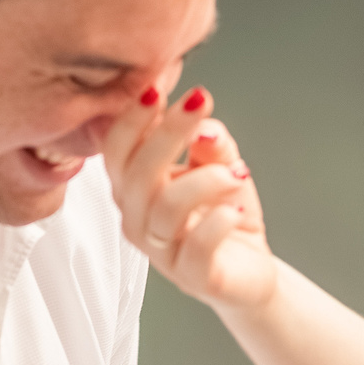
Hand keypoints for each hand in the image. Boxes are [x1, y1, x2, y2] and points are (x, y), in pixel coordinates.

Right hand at [103, 84, 279, 309]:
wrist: (248, 271)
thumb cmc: (222, 214)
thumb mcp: (219, 165)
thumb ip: (210, 143)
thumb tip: (203, 126)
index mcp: (133, 189)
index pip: (115, 151)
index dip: (131, 119)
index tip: (159, 87)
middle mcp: (138, 220)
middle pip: (136, 174)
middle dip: (168, 132)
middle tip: (200, 101)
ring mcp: (163, 253)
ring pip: (166, 208)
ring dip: (205, 180)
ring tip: (237, 172)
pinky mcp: (194, 277)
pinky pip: (198, 246)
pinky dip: (219, 221)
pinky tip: (236, 209)